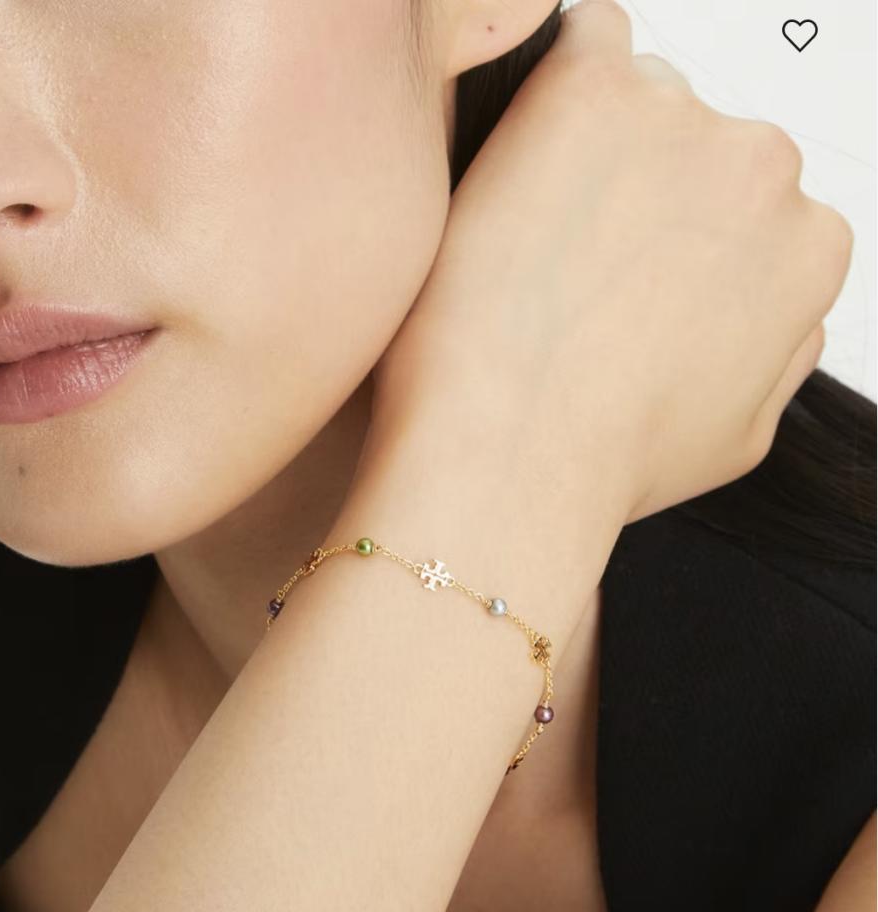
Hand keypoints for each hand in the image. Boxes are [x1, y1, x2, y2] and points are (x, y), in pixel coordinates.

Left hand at [371, 0, 851, 523]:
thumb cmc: (608, 460)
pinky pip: (583, 41)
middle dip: (635, 189)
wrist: (513, 456)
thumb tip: (781, 313)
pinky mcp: (590, 91)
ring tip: (528, 239)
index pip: (746, 208)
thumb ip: (777, 354)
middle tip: (564, 258)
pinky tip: (518, 160)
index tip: (618, 273)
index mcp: (807, 248)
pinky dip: (551, 85)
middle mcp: (764, 169)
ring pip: (634, 99)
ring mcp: (678, 119)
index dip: (671, 239)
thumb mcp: (737, 435)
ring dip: (589, 150)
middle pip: (695, 145)